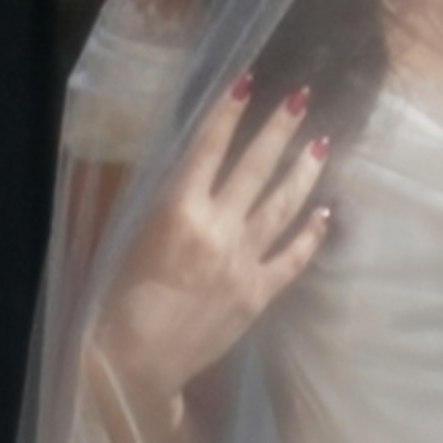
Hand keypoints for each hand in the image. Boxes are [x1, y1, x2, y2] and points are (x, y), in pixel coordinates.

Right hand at [85, 77, 331, 423]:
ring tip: (322, 143)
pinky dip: (311, 234)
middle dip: (280, 129)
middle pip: (256, 167)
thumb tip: (183, 169)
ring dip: (303, 171)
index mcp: (177, 208)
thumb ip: (159, 200)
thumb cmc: (117, 298)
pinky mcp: (257, 294)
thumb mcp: (127, 234)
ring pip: (282, 206)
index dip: (229, 111)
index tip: (250, 81)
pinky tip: (325, 213)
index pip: (209, 146)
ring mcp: (242, 260)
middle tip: (302, 97)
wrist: (135, 362)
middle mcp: (216, 226)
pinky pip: (292, 258)